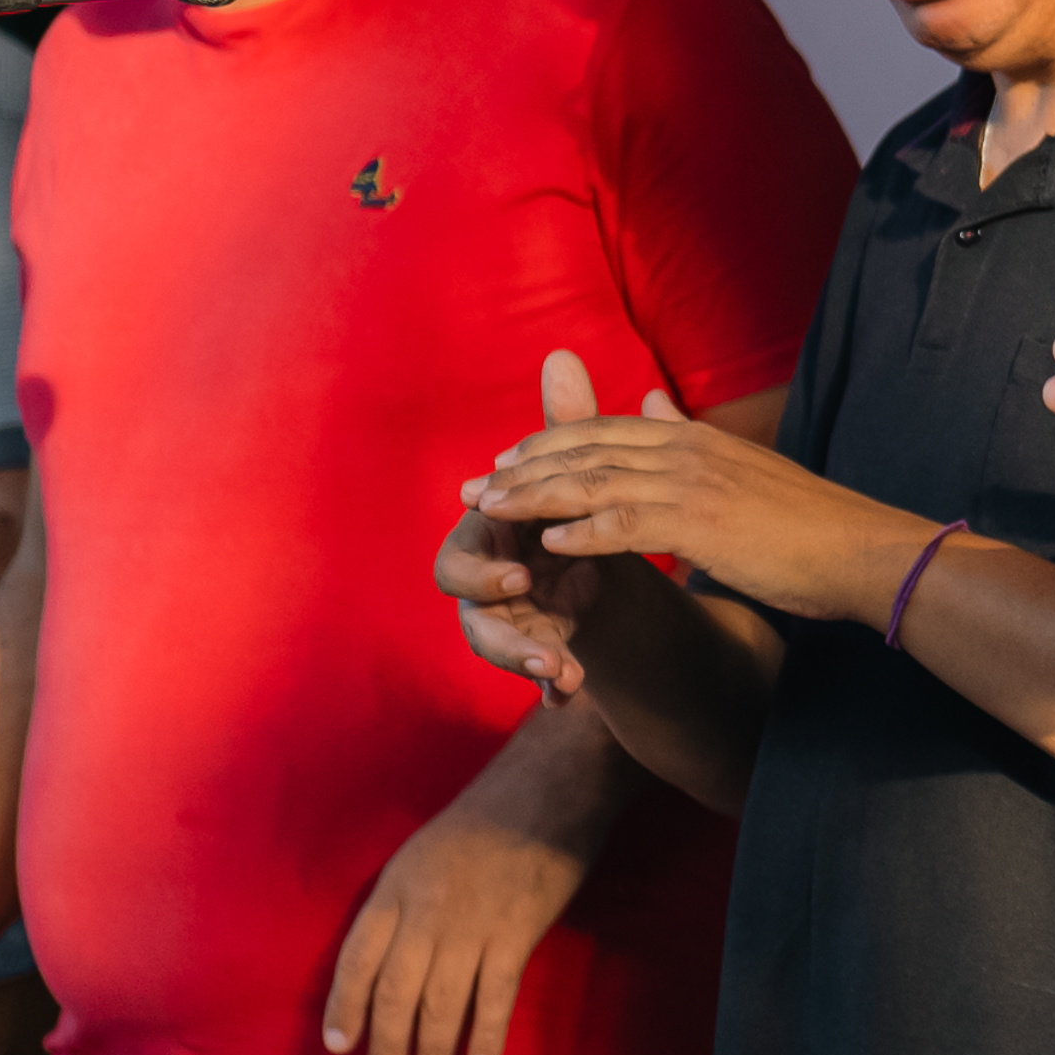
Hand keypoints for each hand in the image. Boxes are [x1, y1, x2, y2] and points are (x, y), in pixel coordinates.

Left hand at [319, 746, 620, 1054]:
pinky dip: (487, 1034)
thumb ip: (403, 903)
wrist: (549, 787)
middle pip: (396, 994)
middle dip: (387, 1048)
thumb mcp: (421, 852)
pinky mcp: (517, 932)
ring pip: (441, 1004)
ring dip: (431, 1054)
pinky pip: (496, 995)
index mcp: (395, 888)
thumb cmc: (485, 817)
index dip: (345, 1006)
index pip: (357, 960)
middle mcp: (424, 912)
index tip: (338, 1046)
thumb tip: (391, 961)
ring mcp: (471, 925)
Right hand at [441, 350, 632, 699]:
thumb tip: (564, 356)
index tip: (523, 574)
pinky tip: (571, 698)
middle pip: (472, 617)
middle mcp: (483, 585)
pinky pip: (536, 676)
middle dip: (503, 635)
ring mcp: (506, 620)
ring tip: (566, 677)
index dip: (483, 570)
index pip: (456, 561)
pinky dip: (552, 686)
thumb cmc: (567, 503)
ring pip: (500, 651)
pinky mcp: (534, 647)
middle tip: (543, 648)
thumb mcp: (575, 473)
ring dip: (531, 665)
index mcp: (482, 540)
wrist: (597, 548)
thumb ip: (565, 428)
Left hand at [467, 369, 901, 624]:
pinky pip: (625, 525)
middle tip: (474, 488)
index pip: (606, 429)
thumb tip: (656, 400)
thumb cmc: (808, 523)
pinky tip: (546, 545)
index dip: (550, 443)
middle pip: (586, 450)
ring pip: (594, 483)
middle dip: (524, 468)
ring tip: (490, 513)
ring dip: (535, 498)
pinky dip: (582, 532)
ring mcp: (693, 485)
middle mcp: (687, 450)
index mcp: (695, 438)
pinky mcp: (701, 525)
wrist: (862, 550)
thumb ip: (690, 437)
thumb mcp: (743, 468)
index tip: (505, 460)